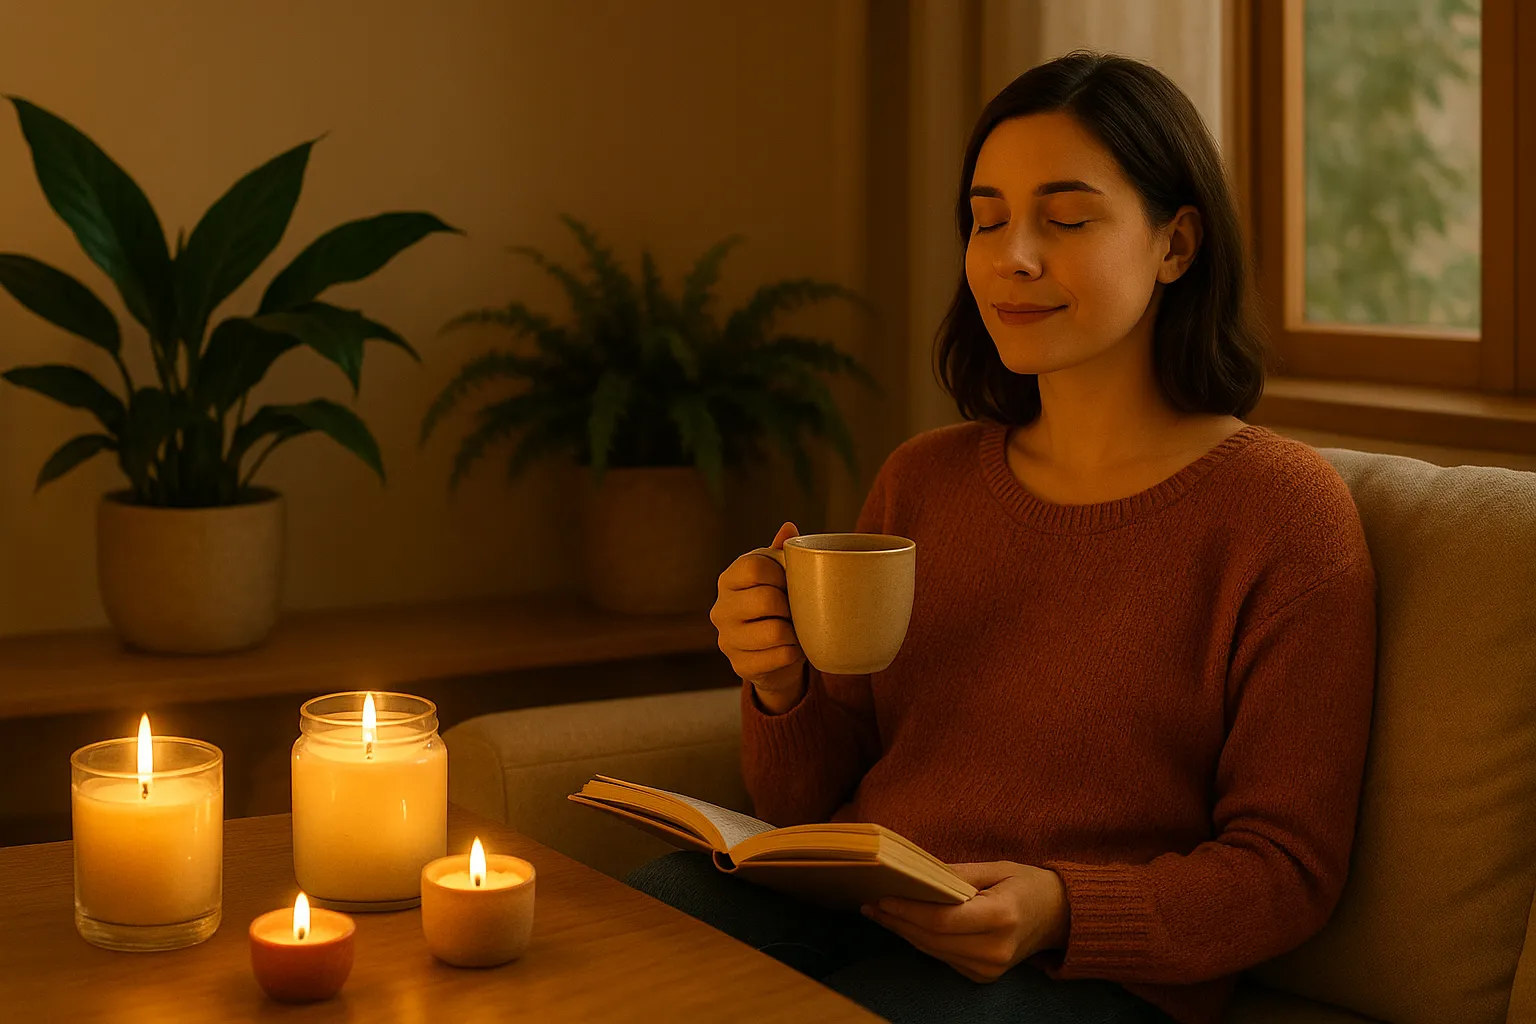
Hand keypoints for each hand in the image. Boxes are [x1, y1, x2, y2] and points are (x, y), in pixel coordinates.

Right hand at [710, 522, 806, 709]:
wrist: (775, 653)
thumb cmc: (779, 606)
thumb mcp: (779, 576)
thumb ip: (782, 553)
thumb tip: (788, 528)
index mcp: (729, 580)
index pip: (755, 567)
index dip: (781, 574)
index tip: (792, 582)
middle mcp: (720, 609)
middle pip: (766, 599)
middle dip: (791, 605)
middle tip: (797, 610)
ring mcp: (726, 640)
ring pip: (774, 631)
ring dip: (794, 631)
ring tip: (795, 629)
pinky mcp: (739, 666)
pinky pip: (779, 656)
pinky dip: (793, 653)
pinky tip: (791, 648)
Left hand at [861, 862, 1069, 982]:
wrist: (1059, 917)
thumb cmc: (1027, 885)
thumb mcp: (997, 868)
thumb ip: (957, 874)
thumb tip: (917, 873)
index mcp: (1001, 917)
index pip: (943, 919)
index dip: (908, 910)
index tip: (882, 897)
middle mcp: (995, 949)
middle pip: (932, 939)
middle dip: (898, 921)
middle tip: (870, 903)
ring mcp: (989, 968)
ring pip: (933, 951)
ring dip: (904, 932)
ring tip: (879, 912)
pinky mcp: (983, 976)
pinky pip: (943, 957)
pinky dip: (922, 940)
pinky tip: (904, 924)